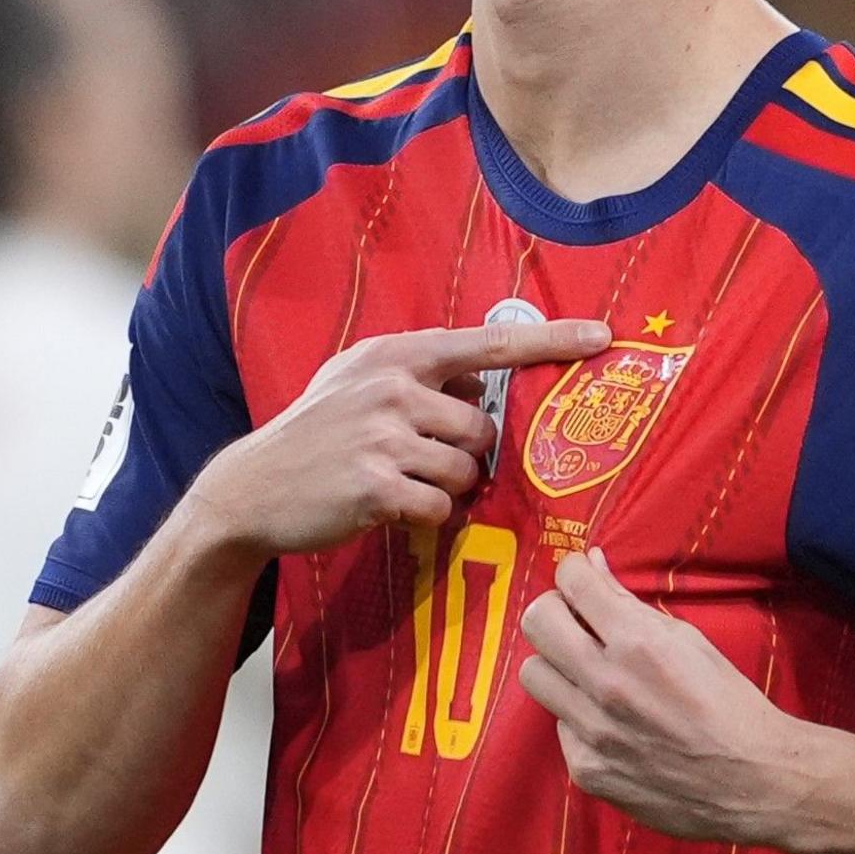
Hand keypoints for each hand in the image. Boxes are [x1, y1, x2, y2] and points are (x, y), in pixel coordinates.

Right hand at [181, 320, 607, 557]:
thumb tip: (480, 382)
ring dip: (445, 490)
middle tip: (422, 464)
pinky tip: (390, 508)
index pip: (490, 344)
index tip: (603, 337)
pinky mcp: (378, 487)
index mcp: (396, 355)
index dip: (552, 341)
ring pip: (466, 473)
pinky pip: (440, 507)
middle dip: (465, 457)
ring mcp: (384, 437)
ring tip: (399, 485)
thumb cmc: (312, 434)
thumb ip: (415, 373)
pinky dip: (426, 516)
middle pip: (482, 430)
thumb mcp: (354, 380)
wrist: (251, 488)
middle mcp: (393, 387)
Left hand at [516, 551, 823, 845]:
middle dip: (555, 612)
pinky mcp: (587, 770)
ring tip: (587, 674)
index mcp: (637, 643)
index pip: (571, 581)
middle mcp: (606, 683)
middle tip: (577, 624)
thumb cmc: (730, 705)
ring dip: (557, 666)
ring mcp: (592, 731)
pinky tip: (609, 724)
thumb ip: (631, 605)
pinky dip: (577, 719)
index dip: (574, 573)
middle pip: (536, 622)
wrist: (755, 781)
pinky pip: (559, 727)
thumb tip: (593, 566)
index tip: (582, 582)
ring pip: (533, 674)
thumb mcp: (690, 641)